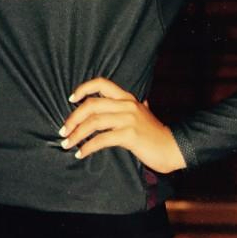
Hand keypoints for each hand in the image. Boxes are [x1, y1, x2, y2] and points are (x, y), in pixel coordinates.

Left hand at [59, 77, 186, 173]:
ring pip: (94, 122)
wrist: (173, 148)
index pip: (102, 83)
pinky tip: (81, 154)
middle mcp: (127, 105)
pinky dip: (88, 147)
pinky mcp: (130, 135)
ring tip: (67, 144)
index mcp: (127, 98)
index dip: (84, 88)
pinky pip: (102, 139)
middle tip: (63, 131)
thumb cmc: (154, 133)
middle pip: (92, 105)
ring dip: (76, 134)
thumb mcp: (141, 113)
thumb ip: (128, 107)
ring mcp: (129, 119)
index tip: (71, 99)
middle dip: (73, 118)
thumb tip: (112, 105)